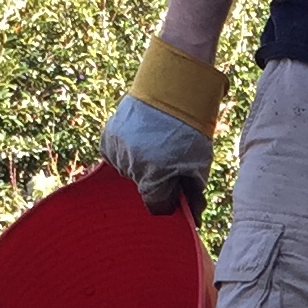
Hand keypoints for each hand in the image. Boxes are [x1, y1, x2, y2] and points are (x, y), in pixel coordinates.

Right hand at [101, 94, 213, 215]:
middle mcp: (132, 166)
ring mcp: (117, 151)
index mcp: (155, 175)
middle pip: (142, 189)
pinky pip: (115, 157)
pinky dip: (126, 155)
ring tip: (155, 147)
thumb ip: (193, 194)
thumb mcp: (199, 165)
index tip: (173, 192)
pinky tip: (140, 142)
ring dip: (140, 167)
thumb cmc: (191, 130)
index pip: (155, 206)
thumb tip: (192, 218)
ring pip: (128, 173)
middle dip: (155, 181)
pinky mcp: (107, 138)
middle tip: (167, 162)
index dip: (167, 201)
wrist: (173, 89)